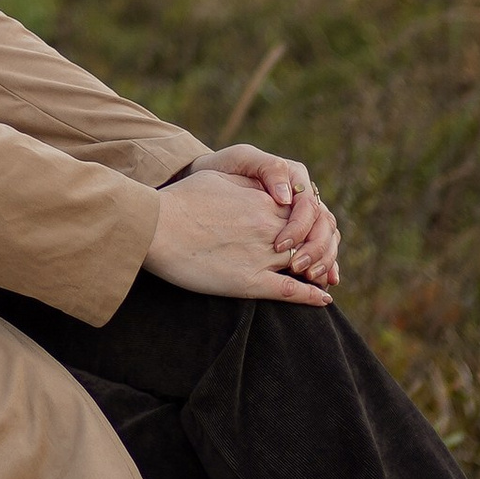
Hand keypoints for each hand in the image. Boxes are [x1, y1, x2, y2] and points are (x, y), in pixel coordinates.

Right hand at [141, 167, 334, 305]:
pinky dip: (310, 296)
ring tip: (324, 278)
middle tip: (323, 258)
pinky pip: (290, 291)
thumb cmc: (181, 201)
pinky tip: (323, 299)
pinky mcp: (249, 281)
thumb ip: (248, 185)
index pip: (304, 212)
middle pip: (311, 238)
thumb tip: (265, 189)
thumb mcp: (219, 179)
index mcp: (263, 201)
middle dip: (320, 248)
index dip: (312, 224)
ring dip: (319, 271)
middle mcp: (269, 227)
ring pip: (305, 263)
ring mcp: (261, 255)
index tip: (311, 232)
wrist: (155, 227)